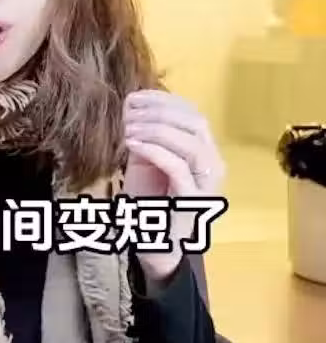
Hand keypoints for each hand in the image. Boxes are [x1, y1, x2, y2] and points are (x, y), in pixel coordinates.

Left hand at [122, 90, 224, 282]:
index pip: (193, 114)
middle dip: (160, 112)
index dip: (164, 100)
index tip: (135, 97)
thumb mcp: (145, 160)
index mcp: (204, 151)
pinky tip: (133, 144)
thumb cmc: (149, 202)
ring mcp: (207, 185)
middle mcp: (213, 165)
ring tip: (129, 128)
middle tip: (129, 113)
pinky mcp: (194, 202)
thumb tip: (131, 103)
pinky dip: (155, 151)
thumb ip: (145, 134)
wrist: (152, 245)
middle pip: (196, 124)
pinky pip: (179, 169)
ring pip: (192, 145)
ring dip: (158, 130)